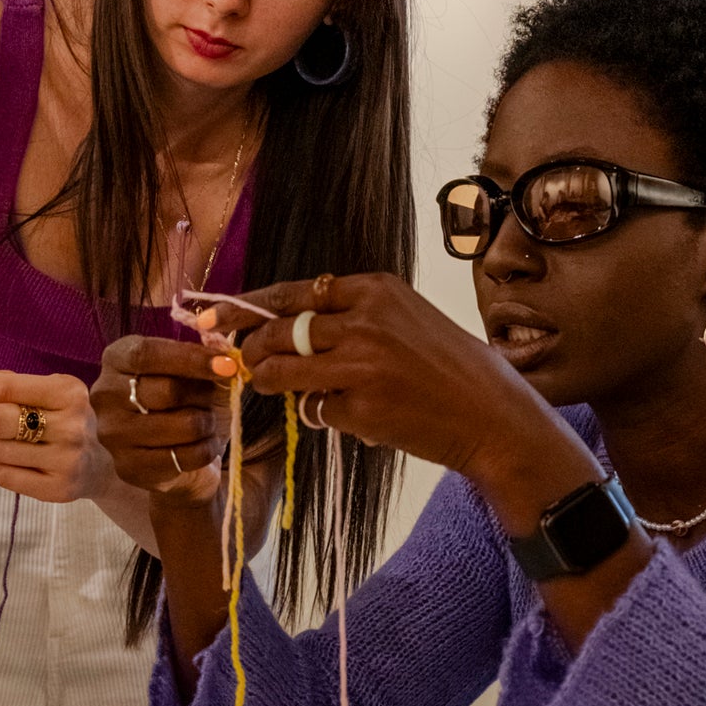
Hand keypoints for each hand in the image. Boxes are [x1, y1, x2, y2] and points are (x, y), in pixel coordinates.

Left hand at [0, 364, 114, 505]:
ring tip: (23, 446)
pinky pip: (2, 476)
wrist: (97, 465)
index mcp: (68, 392)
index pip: (2, 387)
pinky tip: (26, 464)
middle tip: (10, 424)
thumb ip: (0, 387)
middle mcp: (72, 425)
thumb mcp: (42, 393)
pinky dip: (4, 468)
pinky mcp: (57, 490)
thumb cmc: (59, 419)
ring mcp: (67, 460)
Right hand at [91, 336, 228, 506]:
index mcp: (117, 359)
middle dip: (203, 395)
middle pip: (167, 391)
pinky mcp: (128, 467)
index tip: (228, 365)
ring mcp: (112, 434)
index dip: (191, 359)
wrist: (180, 454)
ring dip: (206, 424)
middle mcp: (105, 394)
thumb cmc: (187, 401)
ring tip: (205, 424)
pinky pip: (185, 456)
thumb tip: (226, 360)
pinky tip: (202, 445)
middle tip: (211, 400)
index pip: (148, 354)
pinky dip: (206, 449)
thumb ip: (209, 358)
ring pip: (182, 425)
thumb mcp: (197, 371)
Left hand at [222, 274, 591, 508]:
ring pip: (284, 371)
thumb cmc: (449, 368)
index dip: (248, 306)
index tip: (215, 317)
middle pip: (280, 330)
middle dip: (251, 349)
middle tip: (239, 362)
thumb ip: (353, 317)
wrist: (491, 414)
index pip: (294, 293)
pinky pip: (316, 410)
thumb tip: (288, 328)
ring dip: (268, 381)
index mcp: (375, 290)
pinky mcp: (361, 406)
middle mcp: (365, 319)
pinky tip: (349, 416)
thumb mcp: (406, 320)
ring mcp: (361, 363)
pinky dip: (321, 415)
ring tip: (269, 386)